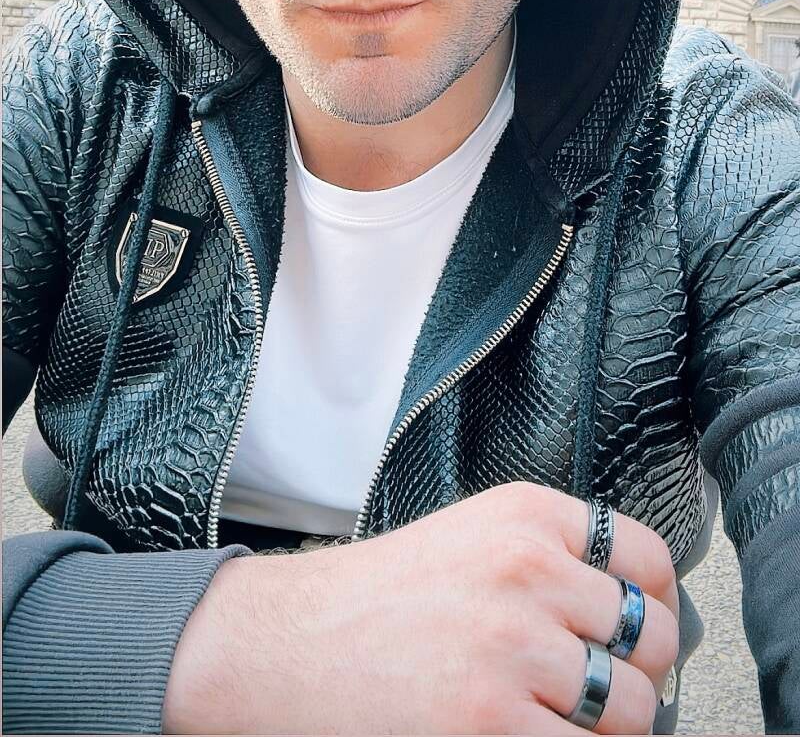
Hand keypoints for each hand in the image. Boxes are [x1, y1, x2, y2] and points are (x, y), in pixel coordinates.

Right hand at [163, 481, 678, 733]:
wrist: (285, 646)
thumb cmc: (374, 600)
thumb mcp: (470, 539)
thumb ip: (551, 560)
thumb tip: (639, 616)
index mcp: (525, 515)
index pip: (650, 559)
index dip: (658, 605)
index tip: (642, 633)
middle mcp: (527, 571)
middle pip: (652, 639)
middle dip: (636, 675)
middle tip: (601, 690)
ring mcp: (512, 650)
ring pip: (631, 710)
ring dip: (608, 728)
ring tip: (559, 722)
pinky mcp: (489, 725)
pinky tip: (528, 736)